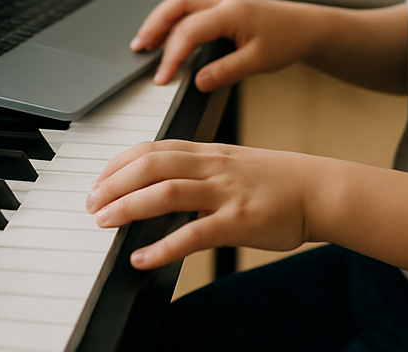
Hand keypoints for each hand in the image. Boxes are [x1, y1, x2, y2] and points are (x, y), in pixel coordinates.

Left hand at [86, 140, 319, 268]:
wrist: (317, 188)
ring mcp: (225, 192)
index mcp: (209, 151)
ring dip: (128, 206)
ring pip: (166, 191)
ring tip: (105, 222)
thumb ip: (198, 171)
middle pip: (151, 164)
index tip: (97, 179)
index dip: (119, 162)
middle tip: (90, 203)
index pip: (153, 148)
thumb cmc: (275, 180)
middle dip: (114, 183)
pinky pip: (193, 233)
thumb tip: (160, 185)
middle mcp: (212, 166)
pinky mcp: (239, 221)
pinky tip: (142, 259)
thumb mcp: (232, 164)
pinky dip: (163, 247)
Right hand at [130, 0, 320, 89]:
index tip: (161, 78)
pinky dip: (174, 18)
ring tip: (145, 42)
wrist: (306, 26)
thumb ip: (227, 71)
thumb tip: (197, 82)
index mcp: (232, 12)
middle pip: (177, 3)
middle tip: (139, 48)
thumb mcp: (259, 62)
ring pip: (181, 1)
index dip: (172, 55)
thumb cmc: (287, 39)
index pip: (190, 30)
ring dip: (161, 19)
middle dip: (154, 25)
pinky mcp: (223, 4)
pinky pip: (190, 5)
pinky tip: (167, 34)